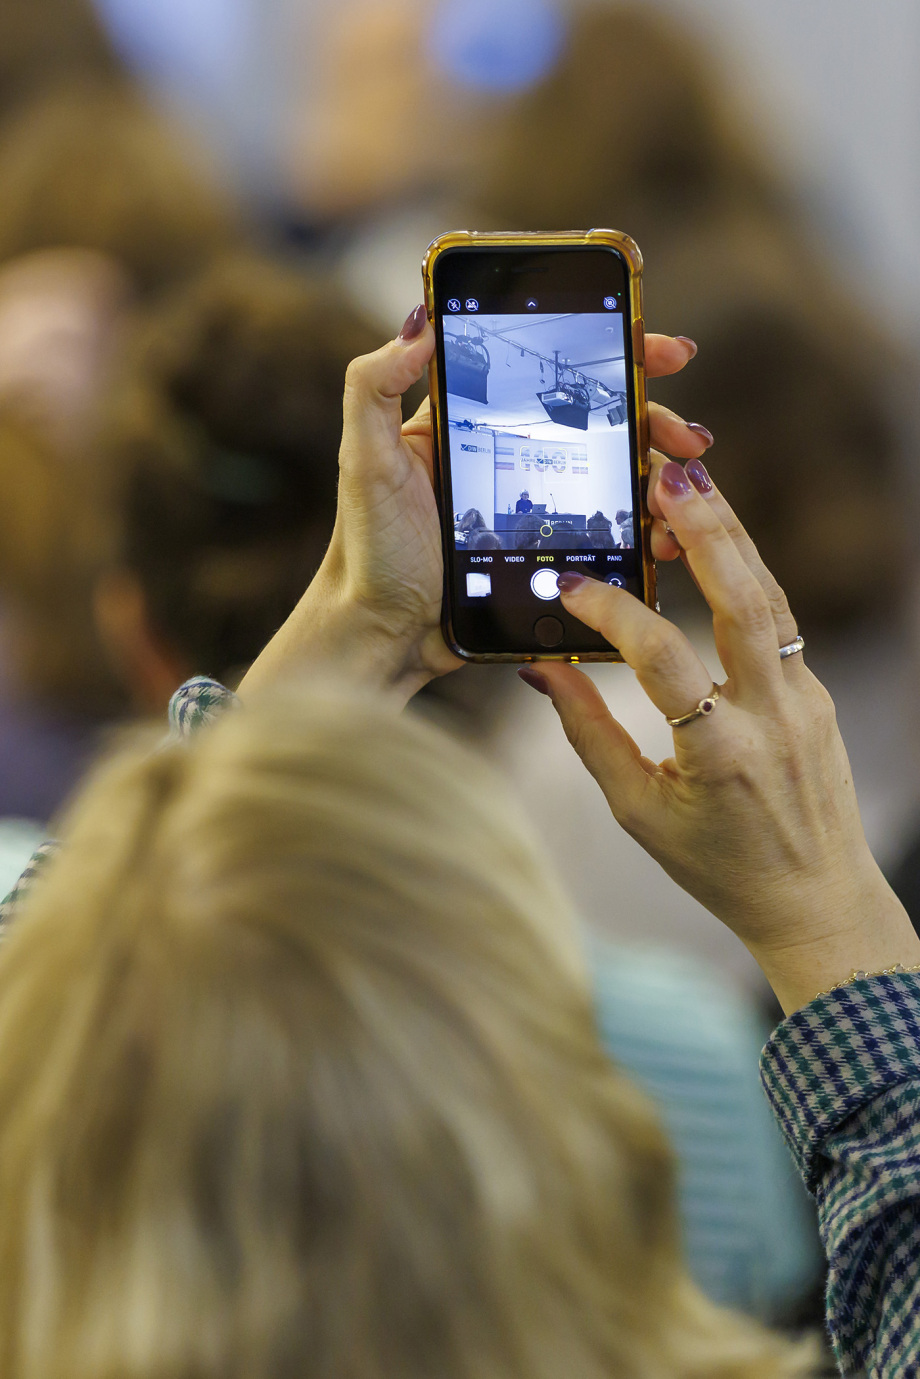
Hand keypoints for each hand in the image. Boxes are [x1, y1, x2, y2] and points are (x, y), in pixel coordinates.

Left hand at [241, 310, 709, 703]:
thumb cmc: (367, 551)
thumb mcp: (366, 461)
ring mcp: (534, 508)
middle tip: (692, 438)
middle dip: (656, 420)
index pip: (551, 372)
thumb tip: (420, 316)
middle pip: (600, 422)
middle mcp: (511, 457)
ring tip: (687, 491)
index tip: (658, 348)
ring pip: (613, 476)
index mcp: (474, 423)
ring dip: (660, 476)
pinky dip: (645, 529)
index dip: (611, 354)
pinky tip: (668, 536)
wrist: (383, 637)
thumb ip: (375, 384)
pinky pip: (607, 533)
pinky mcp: (546, 555)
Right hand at [520, 461, 919, 1013]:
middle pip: (747, 602)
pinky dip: (745, 576)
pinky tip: (714, 546)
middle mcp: (773, 718)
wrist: (816, 900)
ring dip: (732, 538)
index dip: (613, 614)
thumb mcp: (638, 813)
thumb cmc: (718, 866)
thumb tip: (544, 670)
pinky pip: (777, 623)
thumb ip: (588, 736)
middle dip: (708, 532)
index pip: (662, 660)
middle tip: (668, 478)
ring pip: (771, 600)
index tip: (570, 586)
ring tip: (693, 485)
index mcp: (721, 756)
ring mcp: (805, 702)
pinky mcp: (814, 695)